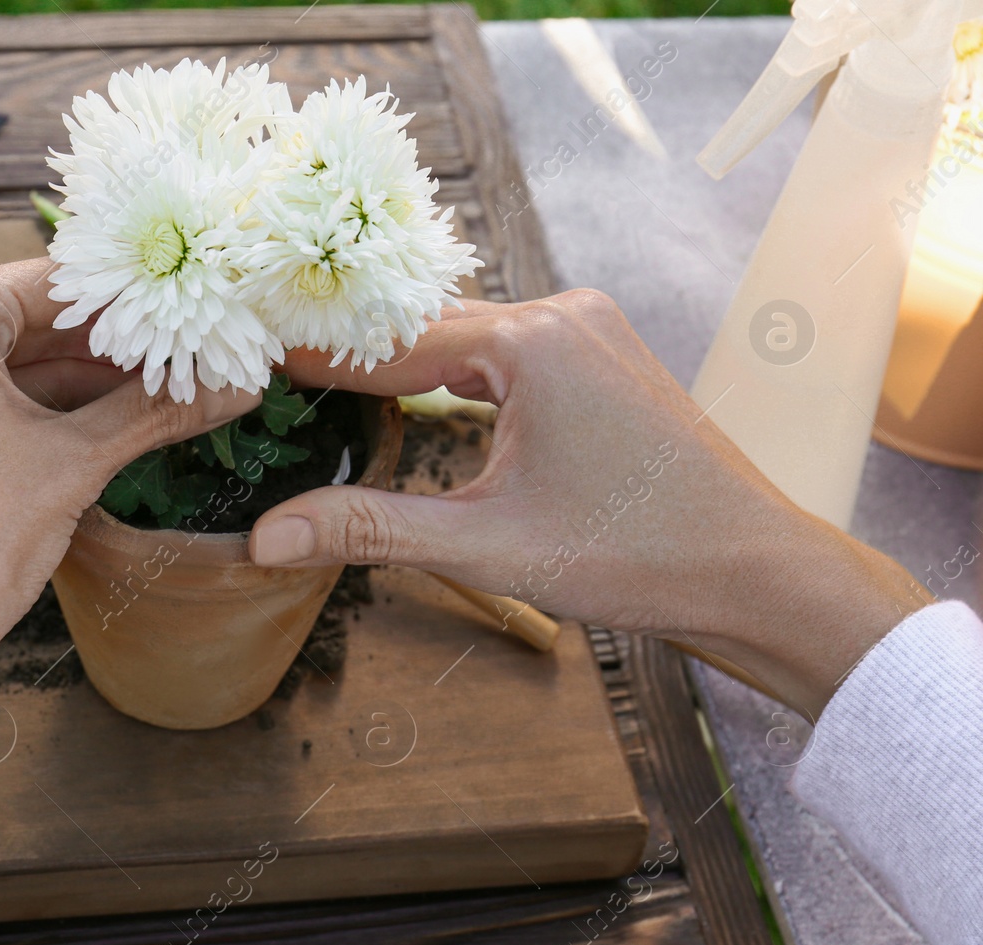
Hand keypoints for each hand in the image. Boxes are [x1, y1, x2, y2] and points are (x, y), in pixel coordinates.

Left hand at [0, 258, 257, 799]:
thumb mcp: (73, 465)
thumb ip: (156, 412)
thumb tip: (239, 385)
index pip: (55, 280)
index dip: (132, 298)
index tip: (194, 310)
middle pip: (30, 320)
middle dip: (112, 346)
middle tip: (192, 355)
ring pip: (6, 363)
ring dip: (81, 381)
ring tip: (165, 392)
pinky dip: (37, 410)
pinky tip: (106, 424)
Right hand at [247, 290, 928, 716]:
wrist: (756, 572)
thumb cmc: (636, 556)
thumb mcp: (484, 545)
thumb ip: (367, 529)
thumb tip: (265, 538)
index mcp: (532, 341)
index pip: (390, 343)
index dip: (314, 359)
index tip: (248, 360)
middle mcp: (564, 313)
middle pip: (427, 331)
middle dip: (354, 357)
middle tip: (272, 375)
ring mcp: (593, 329)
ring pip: (469, 340)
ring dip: (406, 367)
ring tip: (326, 387)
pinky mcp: (607, 356)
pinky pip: (510, 352)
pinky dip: (457, 375)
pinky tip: (418, 401)